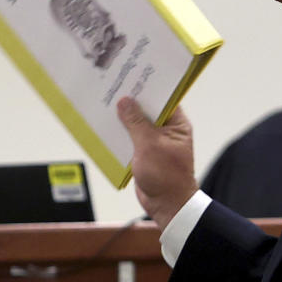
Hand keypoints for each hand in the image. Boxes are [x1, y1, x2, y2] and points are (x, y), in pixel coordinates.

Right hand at [117, 97, 197, 231]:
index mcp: (177, 124)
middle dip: (131, 102)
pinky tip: (105, 126)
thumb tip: (125, 101)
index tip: (132, 75)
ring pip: (137, 124)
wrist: (167, 205)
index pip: (163, 99)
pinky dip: (120, 134)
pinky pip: (130, 139)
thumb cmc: (166, 176)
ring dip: (123, 118)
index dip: (148, 87)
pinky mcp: (144, 153)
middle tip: (114, 87)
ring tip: (105, 102)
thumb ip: (136, 122)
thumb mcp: (150, 145)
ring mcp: (155, 141)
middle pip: (148, 110)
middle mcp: (167, 130)